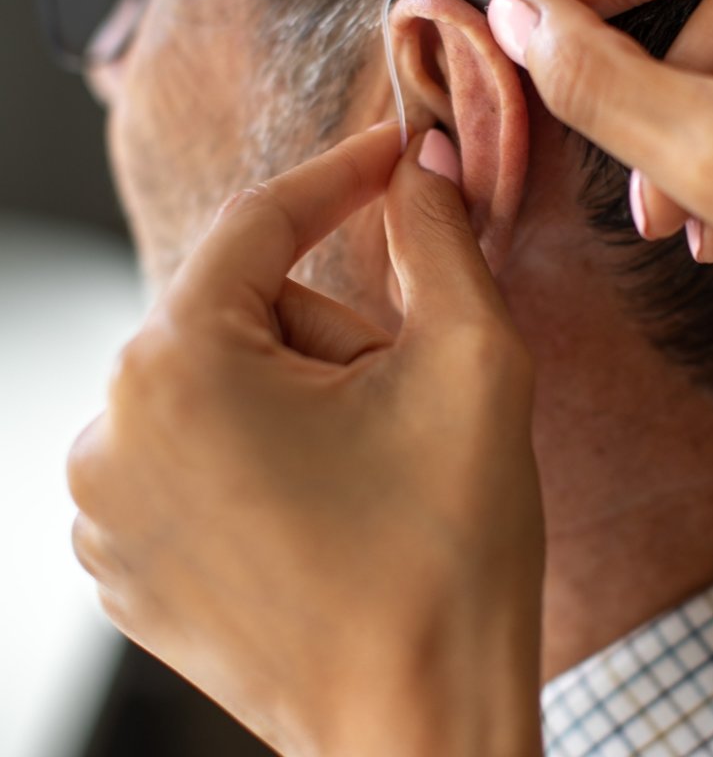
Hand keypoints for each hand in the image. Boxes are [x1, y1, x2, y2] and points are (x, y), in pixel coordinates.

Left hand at [67, 124, 543, 756]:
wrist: (424, 728)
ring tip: (369, 470)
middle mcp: (112, 432)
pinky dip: (266, 444)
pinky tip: (327, 508)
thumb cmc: (448, 552)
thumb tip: (421, 158)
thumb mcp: (472, 361)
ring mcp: (106, 504)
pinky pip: (199, 443)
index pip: (260, 220)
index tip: (398, 148)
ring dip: (305, 389)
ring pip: (224, 375)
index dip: (344, 173)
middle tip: (406, 402)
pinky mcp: (125, 555)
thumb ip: (439, 234)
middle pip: (244, 307)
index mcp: (179, 370)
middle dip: (335, 329)